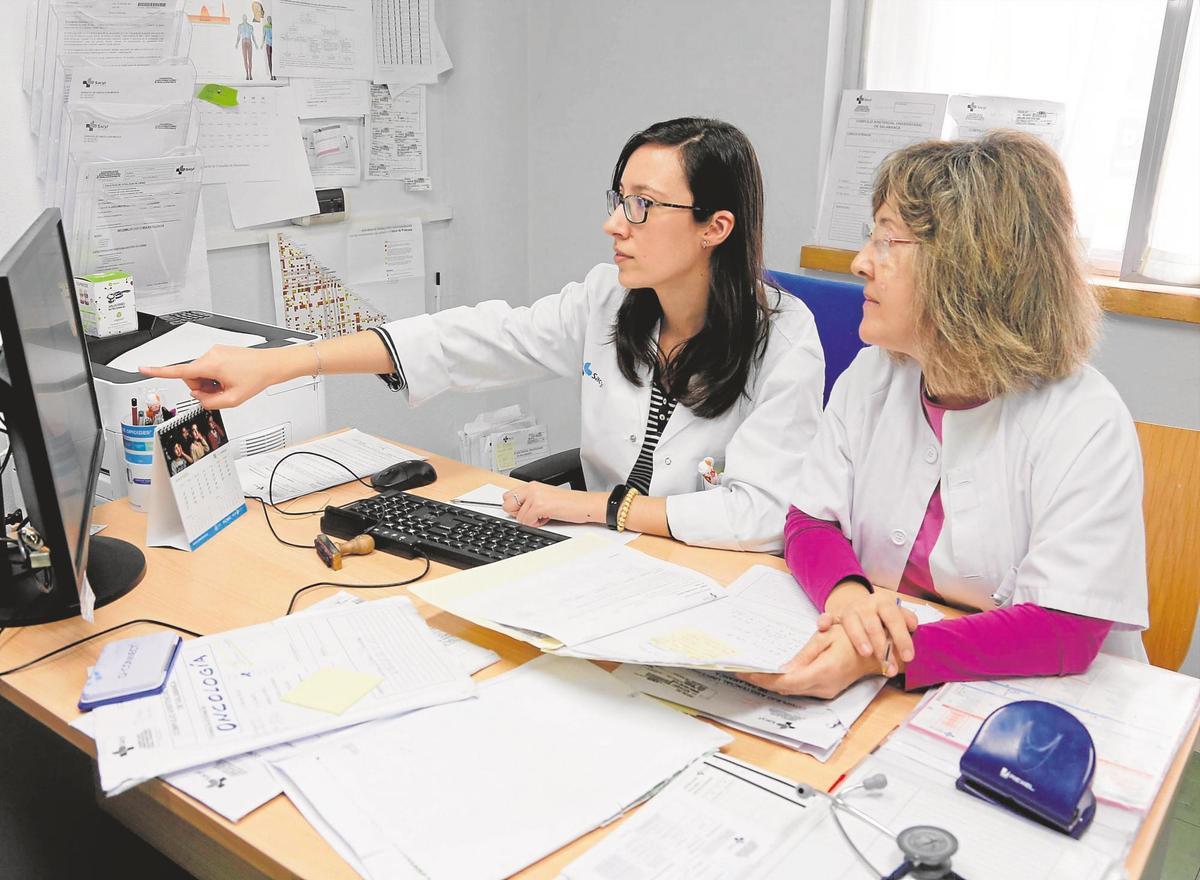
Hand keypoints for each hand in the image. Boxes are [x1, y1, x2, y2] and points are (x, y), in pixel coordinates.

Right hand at [139, 345, 286, 408]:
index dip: (158, 371)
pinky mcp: (219, 352)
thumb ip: (209, 402)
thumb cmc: (256, 377)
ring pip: (200, 373)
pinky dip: (216, 376)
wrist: (271, 365)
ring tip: (228, 383)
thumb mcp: (233, 399)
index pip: (178, 370)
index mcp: (210, 365)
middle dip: (202, 387)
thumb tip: (198, 396)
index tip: (143, 369)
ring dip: (210, 382)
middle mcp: (209, 354)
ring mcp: (214, 352)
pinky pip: (209, 368)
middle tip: (221, 390)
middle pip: (191, 377)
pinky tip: (230, 378)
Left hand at [501, 483, 600, 527]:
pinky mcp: (540, 506)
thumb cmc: (570, 504)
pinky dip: (536, 524)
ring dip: (531, 521)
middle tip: (534, 515)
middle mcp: (532, 488)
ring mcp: (535, 496)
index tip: (526, 511)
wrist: (586, 505)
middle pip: (507, 505)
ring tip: (546, 515)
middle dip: (518, 514)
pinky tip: (548, 517)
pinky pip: (526, 522)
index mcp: (532, 485)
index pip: (507, 496)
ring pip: (518, 517)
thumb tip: (515, 512)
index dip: (514, 508)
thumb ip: (530, 501)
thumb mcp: (546, 498)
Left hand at [737, 625, 880, 697]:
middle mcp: (824, 687)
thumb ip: (804, 655)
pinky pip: (801, 688)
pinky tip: (775, 675)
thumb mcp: (825, 638)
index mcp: (823, 672)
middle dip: (764, 682)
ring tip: (754, 673)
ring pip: (793, 690)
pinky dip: (786, 683)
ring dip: (773, 683)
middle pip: (786, 689)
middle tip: (743, 672)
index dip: (765, 680)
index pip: (786, 682)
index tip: (748, 674)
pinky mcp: (827, 690)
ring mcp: (826, 691)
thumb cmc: (853, 639)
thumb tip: (785, 668)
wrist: (876, 650)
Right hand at [818, 586, 916, 675]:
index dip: (902, 638)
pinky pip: (827, 617)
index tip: (908, 657)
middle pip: (873, 625)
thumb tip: (913, 626)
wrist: (859, 606)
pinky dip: (824, 621)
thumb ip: (906, 619)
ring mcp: (849, 610)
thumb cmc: (881, 616)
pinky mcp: (834, 616)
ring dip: (859, 638)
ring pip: (852, 623)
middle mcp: (865, 604)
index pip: (894, 619)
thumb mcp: (895, 614)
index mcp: (884, 603)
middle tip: (888, 667)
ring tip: (867, 653)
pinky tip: (824, 628)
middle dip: (882, 647)